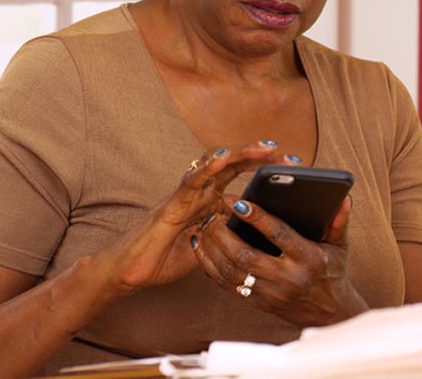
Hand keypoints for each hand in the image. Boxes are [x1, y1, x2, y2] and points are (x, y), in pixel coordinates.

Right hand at [93, 140, 279, 294]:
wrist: (129, 273)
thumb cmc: (166, 258)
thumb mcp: (211, 245)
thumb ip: (229, 234)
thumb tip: (261, 233)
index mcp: (208, 199)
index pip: (240, 174)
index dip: (264, 167)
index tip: (293, 166)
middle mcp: (198, 191)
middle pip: (232, 163)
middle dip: (260, 156)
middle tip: (290, 156)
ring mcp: (184, 194)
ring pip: (214, 164)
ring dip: (241, 153)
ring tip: (264, 147)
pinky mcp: (171, 204)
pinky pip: (191, 180)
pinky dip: (207, 167)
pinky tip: (223, 158)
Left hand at [193, 192, 368, 326]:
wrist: (328, 313)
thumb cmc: (333, 272)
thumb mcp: (340, 246)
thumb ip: (339, 221)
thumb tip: (343, 198)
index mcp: (308, 259)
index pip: (278, 235)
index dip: (258, 218)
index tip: (239, 202)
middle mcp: (288, 278)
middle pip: (247, 255)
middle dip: (224, 233)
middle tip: (212, 212)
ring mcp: (270, 293)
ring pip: (232, 272)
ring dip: (213, 248)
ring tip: (204, 225)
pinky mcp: (258, 303)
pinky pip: (227, 285)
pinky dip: (210, 265)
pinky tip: (202, 247)